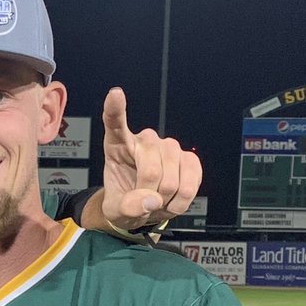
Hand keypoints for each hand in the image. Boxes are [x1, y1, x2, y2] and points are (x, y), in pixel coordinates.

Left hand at [100, 87, 201, 229]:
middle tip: (143, 200)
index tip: (115, 95)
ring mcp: (169, 147)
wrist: (145, 208)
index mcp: (118, 144)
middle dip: (148, 194)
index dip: (116, 109)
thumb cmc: (125, 202)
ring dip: (165, 200)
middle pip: (151, 170)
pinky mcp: (189, 159)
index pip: (115, 122)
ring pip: (172, 180)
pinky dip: (181, 201)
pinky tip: (171, 199)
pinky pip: (190, 184)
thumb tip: (151, 199)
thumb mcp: (115, 211)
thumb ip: (126, 207)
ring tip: (156, 199)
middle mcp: (145, 140)